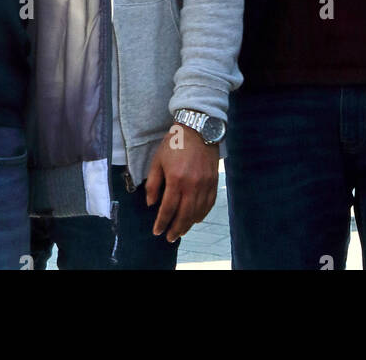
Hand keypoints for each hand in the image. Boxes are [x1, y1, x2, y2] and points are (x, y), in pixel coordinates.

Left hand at [145, 124, 219, 242]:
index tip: (157, 231)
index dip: (162, 222)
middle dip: (175, 229)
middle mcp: (192, 185)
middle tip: (169, 238)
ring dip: (188, 225)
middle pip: (184, 215)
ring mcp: (205, 184)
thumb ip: (153, 184)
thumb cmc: (175, 143)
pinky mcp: (214, 182)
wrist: (198, 128)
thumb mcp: (158, 160)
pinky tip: (195, 219)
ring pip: (197, 212)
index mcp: (176, 179)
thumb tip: (151, 204)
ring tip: (180, 231)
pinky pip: (209, 204)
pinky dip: (202, 214)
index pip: (168, 209)